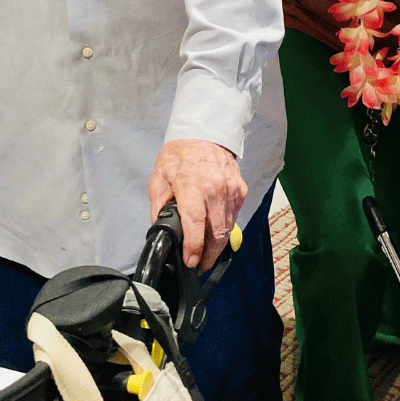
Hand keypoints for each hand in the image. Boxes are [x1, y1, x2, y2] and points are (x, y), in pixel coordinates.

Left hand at [148, 138, 247, 269]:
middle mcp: (216, 189)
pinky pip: (234, 216)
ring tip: (206, 254)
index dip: (194, 247)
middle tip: (199, 266)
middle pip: (217, 232)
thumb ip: (159, 206)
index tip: (190, 262)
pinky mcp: (240, 190)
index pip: (196, 223)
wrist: (205, 134)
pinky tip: (215, 232)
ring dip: (218, 245)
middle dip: (209, 255)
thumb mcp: (159, 178)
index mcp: (192, 185)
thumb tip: (161, 229)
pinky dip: (225, 228)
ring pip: (228, 227)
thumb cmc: (179, 156)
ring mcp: (231, 189)